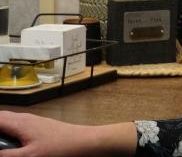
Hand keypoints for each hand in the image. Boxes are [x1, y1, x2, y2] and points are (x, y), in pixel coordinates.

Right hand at [0, 111, 135, 155]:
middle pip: (1, 117)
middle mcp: (24, 118)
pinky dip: (10, 130)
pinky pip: (18, 125)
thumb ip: (7, 155)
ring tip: (2, 140)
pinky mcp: (39, 126)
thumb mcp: (29, 156)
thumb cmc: (59, 148)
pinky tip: (12, 141)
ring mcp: (32, 121)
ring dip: (2, 128)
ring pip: (9, 121)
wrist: (83, 142)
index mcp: (19, 123)